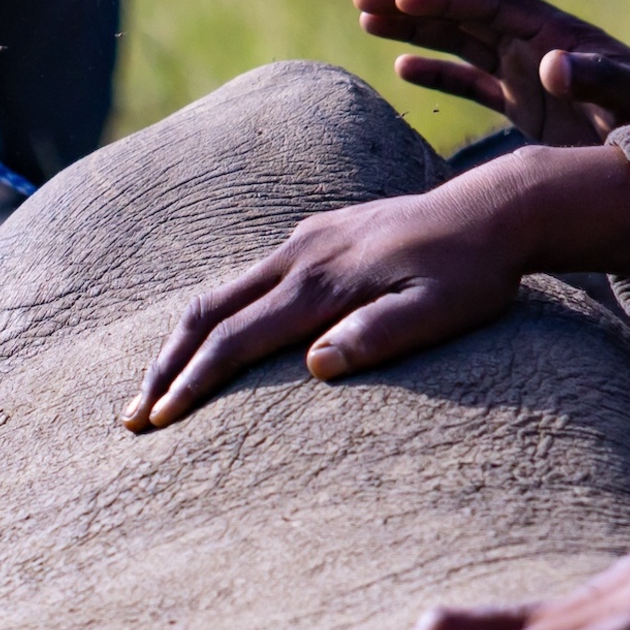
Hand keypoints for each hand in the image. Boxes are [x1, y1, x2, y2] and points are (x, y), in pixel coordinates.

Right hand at [123, 145, 629, 430]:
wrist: (496, 209)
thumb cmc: (476, 273)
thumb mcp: (441, 311)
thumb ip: (380, 336)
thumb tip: (314, 366)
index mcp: (323, 282)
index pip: (238, 339)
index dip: (195, 383)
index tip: (161, 421)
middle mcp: (302, 255)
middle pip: (209, 312)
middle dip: (166, 366)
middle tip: (132, 416)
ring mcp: (307, 240)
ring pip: (222, 291)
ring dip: (185, 341)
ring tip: (159, 385)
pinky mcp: (319, 234)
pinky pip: (251, 278)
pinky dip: (218, 314)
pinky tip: (215, 340)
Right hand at [355, 0, 629, 145]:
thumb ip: (598, 80)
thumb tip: (551, 65)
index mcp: (559, 36)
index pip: (492, 5)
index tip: (404, 1)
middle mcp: (539, 47)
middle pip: (466, 14)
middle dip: (416, 5)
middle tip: (362, 1)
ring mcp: (531, 75)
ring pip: (461, 42)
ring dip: (416, 31)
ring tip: (364, 19)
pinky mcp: (530, 105)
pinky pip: (473, 82)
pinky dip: (439, 74)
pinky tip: (400, 70)